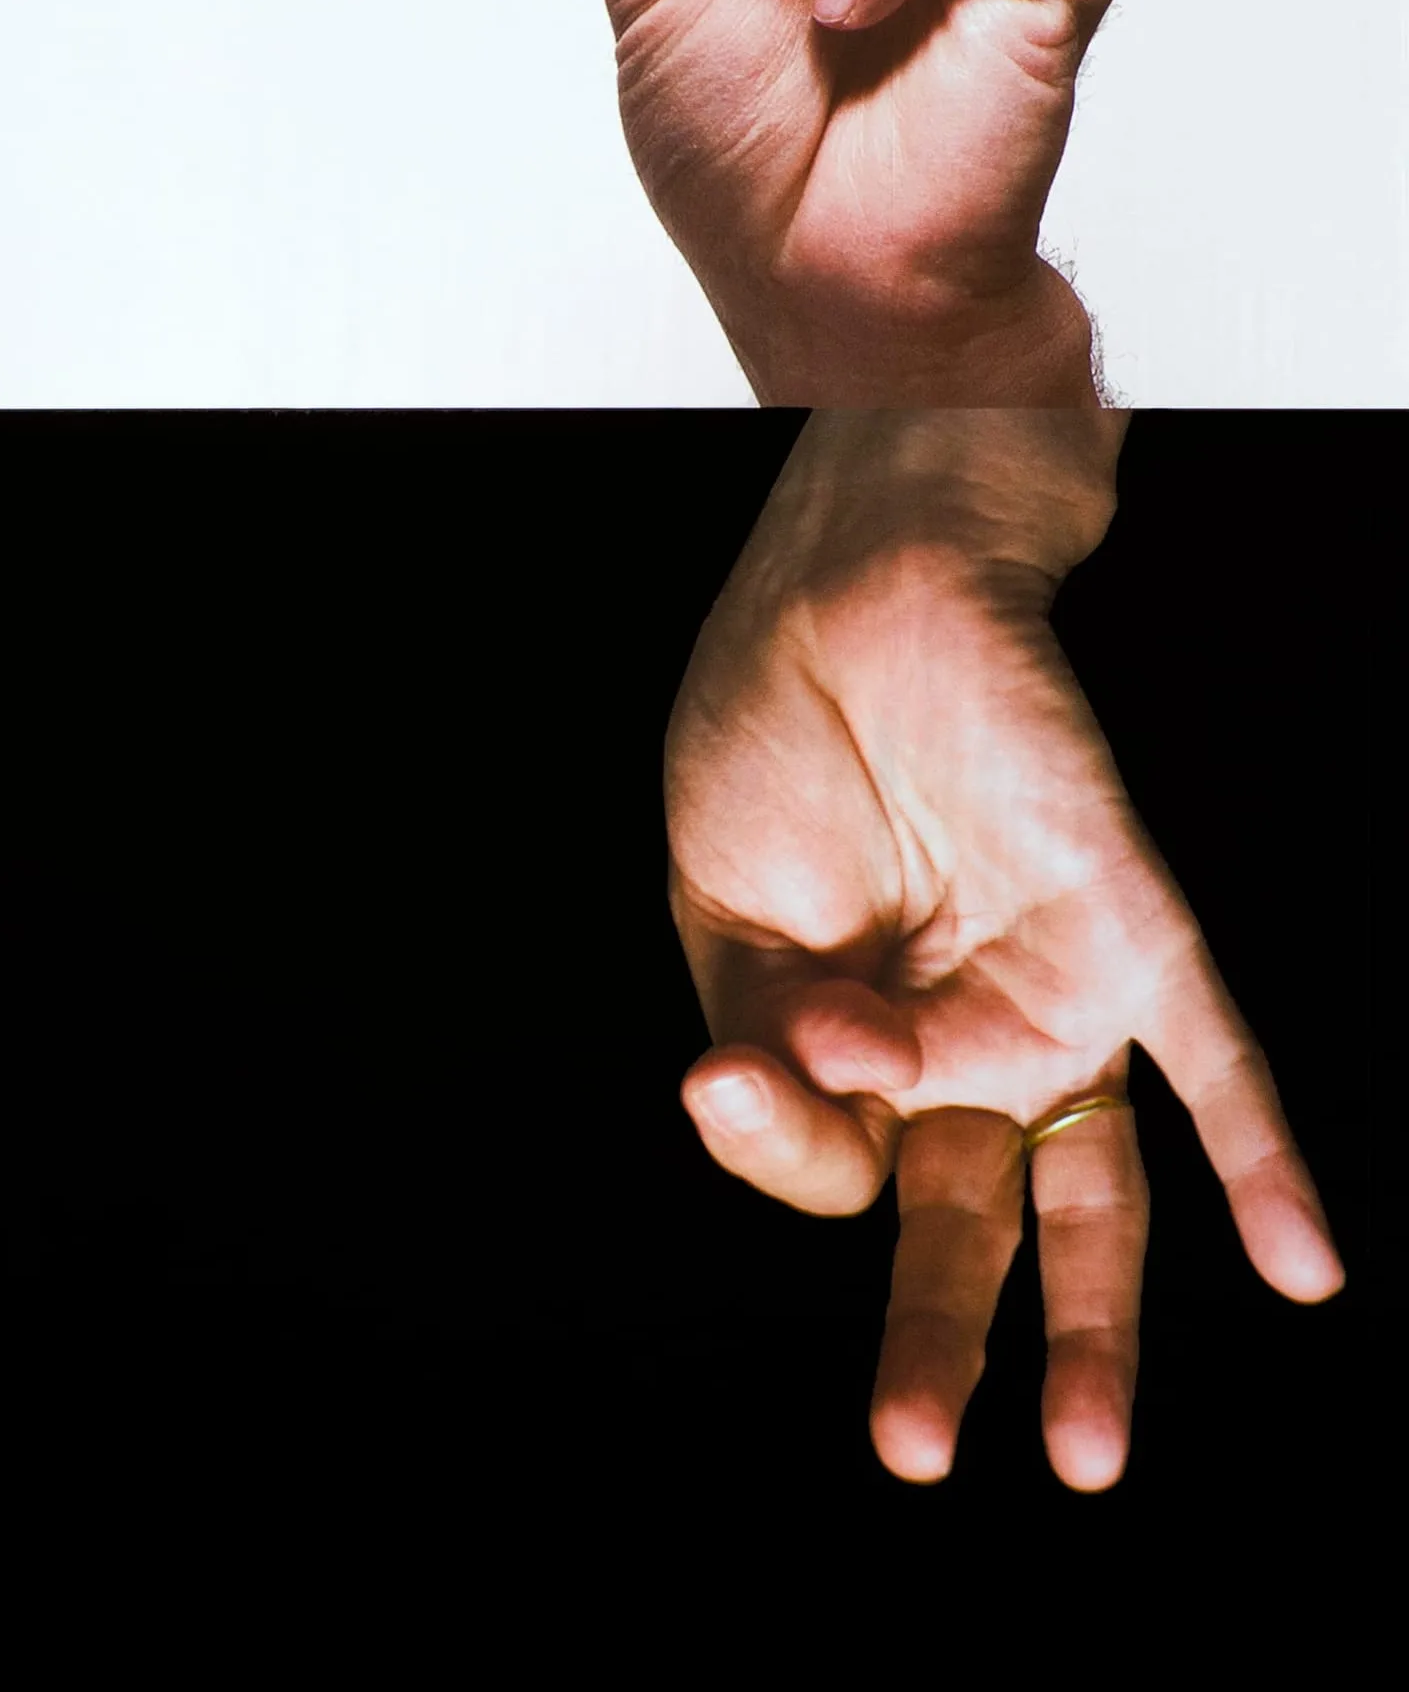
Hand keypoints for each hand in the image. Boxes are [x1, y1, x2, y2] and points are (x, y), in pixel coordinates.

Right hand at [664, 415, 1340, 1488]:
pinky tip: (1305, 1265)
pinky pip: (1210, 1053)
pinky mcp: (1128, 921)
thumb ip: (765, 1040)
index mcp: (850, 1045)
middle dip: (937, 1341)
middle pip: (965, 1221)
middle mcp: (960, 1039)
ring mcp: (1050, 988)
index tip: (729, 1072)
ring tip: (1084, 1455)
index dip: (780, 1143)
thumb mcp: (721, 906)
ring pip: (1094, 1184)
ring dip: (1098, 1320)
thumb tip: (777, 1121)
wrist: (854, 573)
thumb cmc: (770, 728)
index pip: (834, 1161)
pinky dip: (1259, 1156)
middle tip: (912, 1450)